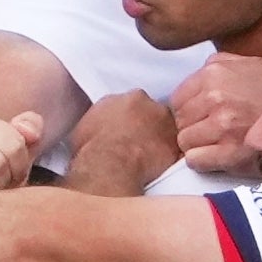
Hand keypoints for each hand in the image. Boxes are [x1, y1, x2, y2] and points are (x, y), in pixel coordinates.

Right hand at [65, 91, 182, 199]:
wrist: (110, 164)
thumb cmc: (92, 147)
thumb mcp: (85, 127)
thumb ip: (99, 120)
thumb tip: (99, 126)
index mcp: (127, 97)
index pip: (135, 102)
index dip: (131, 116)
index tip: (126, 128)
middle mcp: (150, 104)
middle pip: (154, 111)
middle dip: (149, 123)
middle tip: (140, 140)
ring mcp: (166, 123)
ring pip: (168, 128)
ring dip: (161, 138)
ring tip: (150, 154)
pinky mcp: (176, 144)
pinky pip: (176, 148)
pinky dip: (171, 154)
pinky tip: (160, 164)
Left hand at [166, 55, 261, 177]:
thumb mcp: (249, 64)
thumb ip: (220, 62)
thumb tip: (200, 69)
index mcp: (215, 73)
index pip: (177, 100)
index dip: (190, 111)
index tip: (203, 117)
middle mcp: (216, 97)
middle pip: (180, 122)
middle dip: (194, 128)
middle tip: (214, 132)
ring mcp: (222, 126)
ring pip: (185, 142)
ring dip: (199, 145)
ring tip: (220, 142)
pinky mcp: (229, 152)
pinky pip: (195, 160)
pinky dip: (203, 161)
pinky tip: (220, 156)